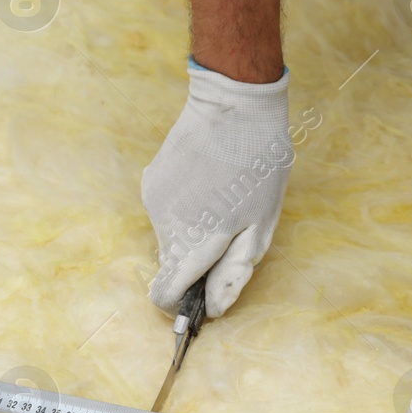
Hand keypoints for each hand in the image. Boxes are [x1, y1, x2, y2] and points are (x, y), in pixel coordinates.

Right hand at [141, 60, 292, 317]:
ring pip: (171, 235)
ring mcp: (154, 201)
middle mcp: (165, 226)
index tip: (200, 295)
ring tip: (222, 196)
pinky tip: (206, 179)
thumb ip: (235, 270)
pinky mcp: (150, 180)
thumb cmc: (258, 165)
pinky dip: (184, 206)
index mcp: (194, 242)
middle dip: (197, 259)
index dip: (181, 302)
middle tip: (232, 228)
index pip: (164, 295)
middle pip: (172, 264)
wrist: (233, 105)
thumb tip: (212, 308)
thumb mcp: (261, 223)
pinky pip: (166, 210)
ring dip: (192, 228)